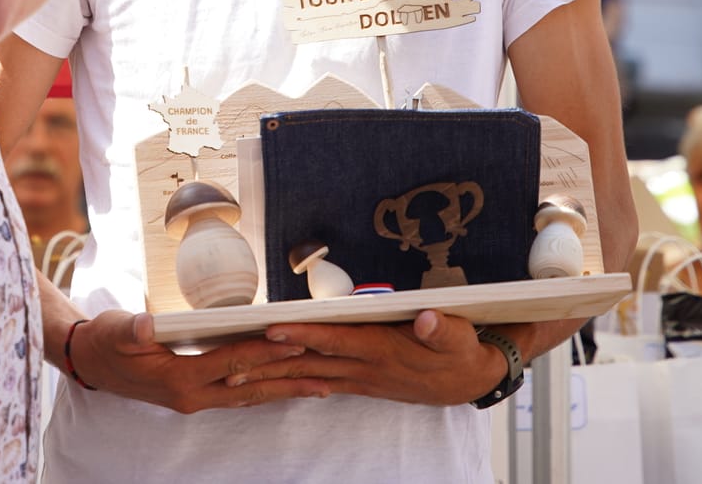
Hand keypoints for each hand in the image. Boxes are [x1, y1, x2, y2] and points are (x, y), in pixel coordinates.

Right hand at [66, 309, 329, 413]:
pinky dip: (264, 389)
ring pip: (248, 395)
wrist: (90, 362)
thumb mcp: (117, 330)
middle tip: (326, 371)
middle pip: (249, 387)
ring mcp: (195, 399)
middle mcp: (192, 396)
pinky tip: (284, 384)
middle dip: (288, 379)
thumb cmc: (106, 340)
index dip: (262, 351)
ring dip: (284, 389)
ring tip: (320, 384)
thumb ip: (134, 330)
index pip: (230, 363)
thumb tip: (147, 324)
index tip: (293, 340)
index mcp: (177, 379)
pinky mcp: (196, 395)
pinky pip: (238, 394)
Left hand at [247, 311, 507, 406]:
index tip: (270, 332)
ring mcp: (362, 378)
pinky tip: (275, 384)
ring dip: (274, 377)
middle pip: (310, 363)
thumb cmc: (461, 351)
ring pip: (309, 376)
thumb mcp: (459, 336)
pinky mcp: (364, 383)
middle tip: (231, 365)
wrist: (471, 381)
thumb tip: (425, 318)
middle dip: (270, 365)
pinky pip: (322, 383)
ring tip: (237, 377)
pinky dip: (296, 383)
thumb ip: (440, 328)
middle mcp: (365, 367)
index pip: (334, 341)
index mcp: (382, 349)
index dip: (303, 336)